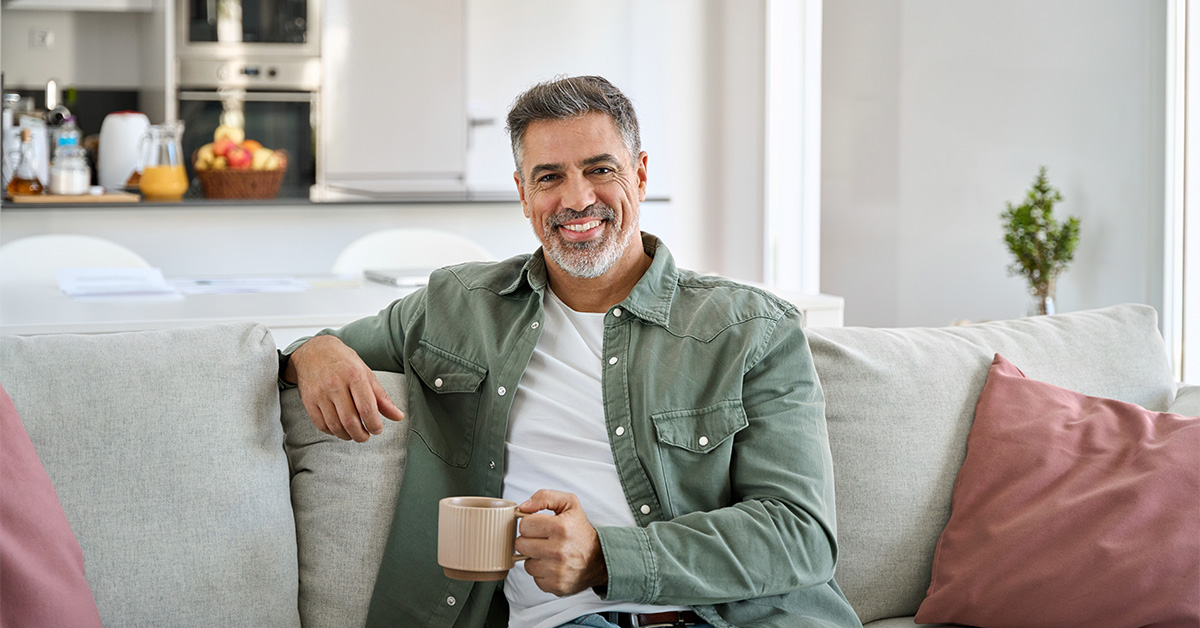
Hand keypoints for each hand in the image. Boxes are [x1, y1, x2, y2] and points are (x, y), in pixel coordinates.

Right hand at [285, 335, 404, 441]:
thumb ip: (382, 397)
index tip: (377, 430)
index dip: (374, 424)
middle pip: (350, 420)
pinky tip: (340, 429)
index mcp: (354, 375)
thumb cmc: (344, 362)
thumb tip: (398, 416)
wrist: (314, 350)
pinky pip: (321, 424)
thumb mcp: (366, 373)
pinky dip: (332, 432)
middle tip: (366, 436)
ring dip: (347, 436)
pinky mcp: (308, 401)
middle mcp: (335, 384)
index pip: (366, 407)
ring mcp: (320, 393)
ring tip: (354, 434)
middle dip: (361, 435)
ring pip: (335, 425)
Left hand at [514, 489, 608, 596]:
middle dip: (530, 540)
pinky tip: (553, 566)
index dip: (530, 524)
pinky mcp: (556, 586)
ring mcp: (557, 570)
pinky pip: (535, 578)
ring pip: (526, 563)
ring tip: (549, 553)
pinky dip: (541, 572)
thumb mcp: (569, 504)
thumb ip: (544, 497)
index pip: (524, 525)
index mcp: (560, 527)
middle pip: (520, 544)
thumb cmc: (580, 531)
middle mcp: (558, 550)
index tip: (540, 526)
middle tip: (543, 540)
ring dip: (535, 558)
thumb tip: (523, 507)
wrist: (600, 559)